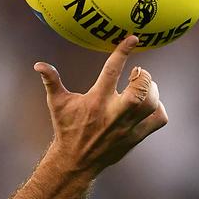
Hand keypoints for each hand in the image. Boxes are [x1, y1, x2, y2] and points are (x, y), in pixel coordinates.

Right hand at [34, 36, 167, 176]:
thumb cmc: (66, 127)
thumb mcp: (56, 102)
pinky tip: (148, 104)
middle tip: (136, 73)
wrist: (76, 160)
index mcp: (96, 100)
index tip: (132, 38)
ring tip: (142, 85)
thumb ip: (51, 80)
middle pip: (141, 89)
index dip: (123, 51)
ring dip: (151, 89)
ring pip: (152, 103)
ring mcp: (128, 126)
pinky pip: (159, 119)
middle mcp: (114, 112)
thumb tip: (38, 65)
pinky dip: (159, 108)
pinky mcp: (137, 136)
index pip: (112, 70)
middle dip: (143, 75)